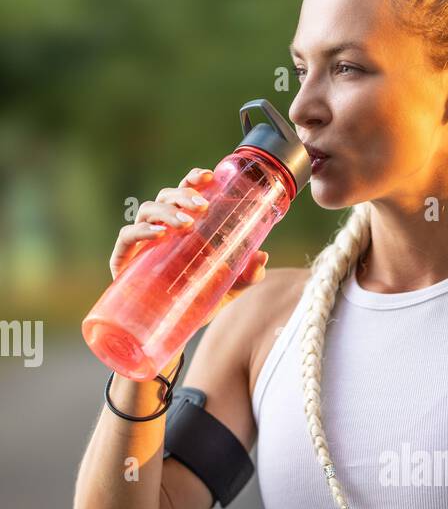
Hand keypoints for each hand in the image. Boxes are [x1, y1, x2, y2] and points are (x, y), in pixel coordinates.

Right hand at [109, 167, 269, 318]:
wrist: (174, 333)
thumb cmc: (200, 301)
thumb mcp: (230, 288)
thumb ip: (248, 274)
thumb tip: (262, 256)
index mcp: (184, 227)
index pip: (185, 192)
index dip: (194, 179)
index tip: (209, 175)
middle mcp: (161, 229)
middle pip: (166, 196)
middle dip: (183, 195)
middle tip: (202, 207)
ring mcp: (141, 243)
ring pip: (147, 211)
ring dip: (167, 212)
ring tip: (185, 224)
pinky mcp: (124, 261)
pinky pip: (126, 238)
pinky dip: (141, 231)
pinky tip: (159, 235)